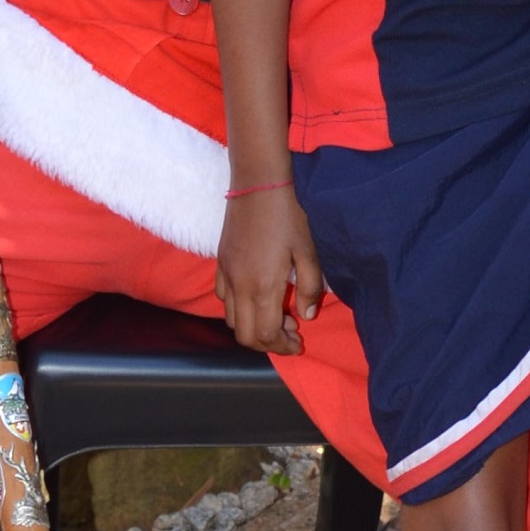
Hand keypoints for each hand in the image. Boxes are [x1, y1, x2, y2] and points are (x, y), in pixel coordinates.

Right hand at [215, 182, 323, 354]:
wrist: (258, 183)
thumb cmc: (288, 215)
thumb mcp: (308, 251)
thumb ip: (310, 288)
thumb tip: (306, 316)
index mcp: (263, 287)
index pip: (266, 335)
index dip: (283, 347)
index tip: (298, 342)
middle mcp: (239, 286)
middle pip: (244, 336)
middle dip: (267, 344)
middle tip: (289, 333)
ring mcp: (226, 275)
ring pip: (231, 320)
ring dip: (252, 327)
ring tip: (275, 315)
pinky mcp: (220, 263)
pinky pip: (223, 299)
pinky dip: (238, 309)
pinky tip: (256, 296)